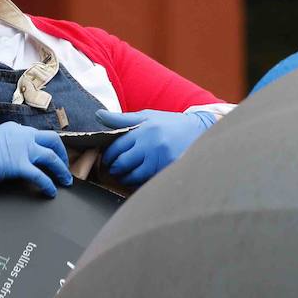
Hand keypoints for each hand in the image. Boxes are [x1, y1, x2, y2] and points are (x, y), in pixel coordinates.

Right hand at [0, 122, 72, 196]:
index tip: (55, 155)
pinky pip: (40, 175)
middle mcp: (20, 134)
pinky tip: (51, 192)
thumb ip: (7, 148)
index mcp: (14, 129)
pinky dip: (48, 184)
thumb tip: (15, 161)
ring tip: (65, 181)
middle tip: (66, 167)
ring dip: (61, 170)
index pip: (39, 135)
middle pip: (52, 140)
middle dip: (63, 154)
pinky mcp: (16, 164)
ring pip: (51, 156)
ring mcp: (19, 148)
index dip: (50, 146)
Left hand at [97, 109, 217, 185]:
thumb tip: (98, 115)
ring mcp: (161, 159)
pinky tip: (139, 179)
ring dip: (125, 178)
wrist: (199, 130)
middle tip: (114, 169)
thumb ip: (121, 119)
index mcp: (143, 130)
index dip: (109, 156)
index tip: (108, 159)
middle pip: (122, 163)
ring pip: (134, 176)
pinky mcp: (169, 170)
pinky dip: (140, 182)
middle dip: (115, 169)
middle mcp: (151, 145)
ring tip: (124, 176)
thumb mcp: (146, 116)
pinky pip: (148, 181)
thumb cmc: (168, 123)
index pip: (117, 147)